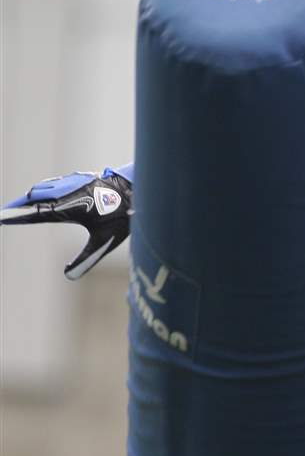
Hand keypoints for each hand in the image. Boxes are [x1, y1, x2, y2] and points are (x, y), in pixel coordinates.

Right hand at [1, 168, 132, 278]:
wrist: (139, 189)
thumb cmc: (123, 216)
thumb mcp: (105, 241)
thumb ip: (86, 260)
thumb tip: (68, 277)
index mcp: (70, 208)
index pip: (36, 214)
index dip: (16, 217)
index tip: (0, 218)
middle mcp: (67, 193)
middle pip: (34, 198)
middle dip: (17, 206)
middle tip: (3, 213)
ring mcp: (73, 183)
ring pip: (43, 188)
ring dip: (29, 197)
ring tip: (17, 205)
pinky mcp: (81, 178)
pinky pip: (54, 183)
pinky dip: (42, 189)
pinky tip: (41, 193)